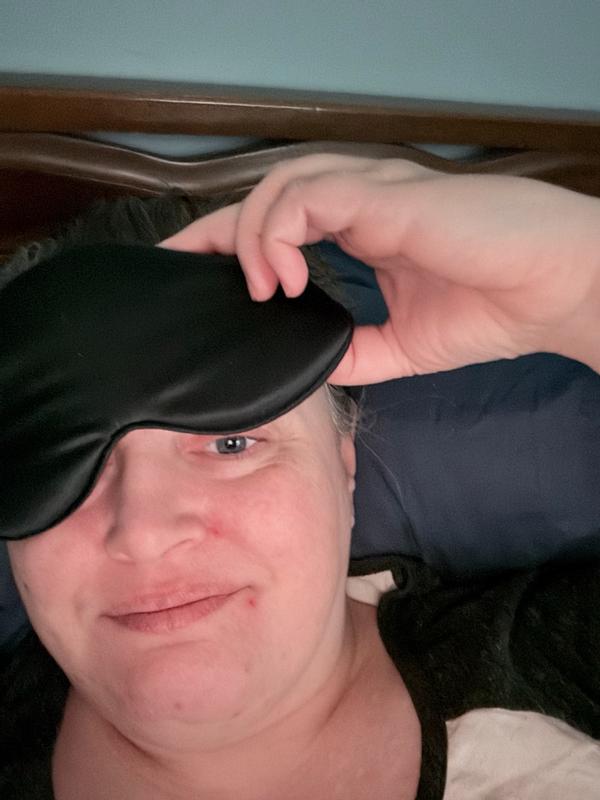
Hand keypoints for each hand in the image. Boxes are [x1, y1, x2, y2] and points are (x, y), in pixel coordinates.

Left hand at [162, 154, 599, 383]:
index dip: (232, 243)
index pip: (283, 223)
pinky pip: (312, 195)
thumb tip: (307, 364)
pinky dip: (282, 231)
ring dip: (253, 235)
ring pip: (282, 183)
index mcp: (367, 231)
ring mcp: (375, 193)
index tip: (195, 274)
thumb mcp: (402, 345)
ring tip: (261, 287)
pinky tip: (284, 275)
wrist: (553, 292)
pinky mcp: (388, 196)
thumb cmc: (491, 308)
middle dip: (215, 228)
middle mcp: (364, 203)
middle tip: (183, 268)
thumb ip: (353, 350)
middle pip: (267, 193)